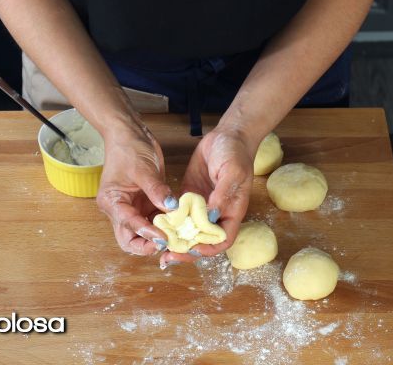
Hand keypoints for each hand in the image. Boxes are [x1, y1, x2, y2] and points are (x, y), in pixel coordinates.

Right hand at [96, 125, 176, 254]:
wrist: (129, 133)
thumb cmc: (129, 147)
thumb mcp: (143, 168)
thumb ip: (156, 189)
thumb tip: (171, 207)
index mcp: (112, 201)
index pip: (128, 224)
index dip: (146, 233)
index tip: (164, 237)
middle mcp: (119, 209)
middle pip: (129, 240)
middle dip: (147, 246)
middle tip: (169, 243)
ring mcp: (133, 208)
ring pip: (142, 235)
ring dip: (158, 238)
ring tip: (177, 237)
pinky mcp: (145, 205)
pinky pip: (154, 222)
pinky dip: (165, 226)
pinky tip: (180, 225)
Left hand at [159, 127, 255, 266]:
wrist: (226, 135)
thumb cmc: (235, 154)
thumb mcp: (232, 173)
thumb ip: (222, 196)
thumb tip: (210, 218)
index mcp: (231, 212)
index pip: (222, 240)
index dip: (208, 249)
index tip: (192, 249)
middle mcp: (216, 214)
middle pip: (202, 240)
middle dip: (186, 250)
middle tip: (168, 255)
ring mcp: (202, 206)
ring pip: (189, 230)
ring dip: (176, 239)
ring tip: (159, 245)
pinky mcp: (190, 196)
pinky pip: (180, 214)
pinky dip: (170, 222)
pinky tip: (157, 225)